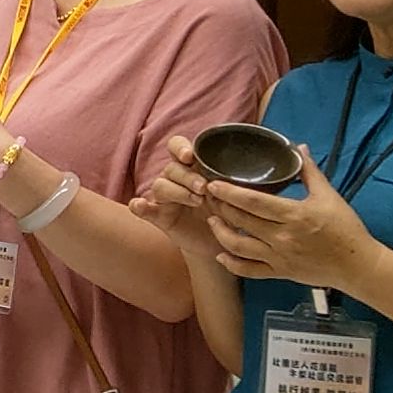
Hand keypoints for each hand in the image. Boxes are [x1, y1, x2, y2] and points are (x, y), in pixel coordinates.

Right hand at [129, 136, 230, 260]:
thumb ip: (238, 185)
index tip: (190, 157)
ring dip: (176, 191)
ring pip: (160, 185)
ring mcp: (167, 199)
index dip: (180, 148)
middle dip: (187, 176)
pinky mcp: (160, 217)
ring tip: (195, 201)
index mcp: (194, 168)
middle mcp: (177, 180)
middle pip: (172, 168)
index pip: (178, 148)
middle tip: (204, 188)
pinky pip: (145, 209)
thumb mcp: (238, 196)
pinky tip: (139, 205)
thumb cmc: (232, 215)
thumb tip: (254, 177)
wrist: (224, 244)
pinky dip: (140, 206)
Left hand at [202, 145, 383, 289]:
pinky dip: (232, 264)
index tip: (213, 184)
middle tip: (207, 197)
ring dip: (220, 233)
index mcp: (294, 215)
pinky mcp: (279, 273)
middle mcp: (282, 237)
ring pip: (239, 246)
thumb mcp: (329, 196)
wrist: (357, 265)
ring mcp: (278, 257)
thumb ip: (310, 173)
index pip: (254, 202)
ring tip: (212, 220)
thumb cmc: (346, 228)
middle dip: (220, 207)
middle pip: (241, 221)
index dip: (230, 193)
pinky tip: (221, 254)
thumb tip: (299, 148)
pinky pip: (249, 271)